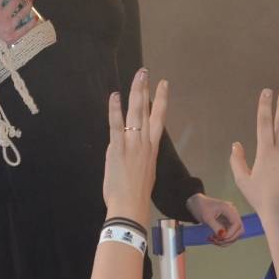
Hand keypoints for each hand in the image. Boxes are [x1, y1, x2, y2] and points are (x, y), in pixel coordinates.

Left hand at [102, 69, 167, 221]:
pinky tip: (114, 96)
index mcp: (152, 148)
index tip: (163, 85)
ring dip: (136, 92)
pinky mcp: (117, 148)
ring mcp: (132, 144)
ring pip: (136, 113)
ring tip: (138, 76)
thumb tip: (128, 145)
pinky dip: (115, 110)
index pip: (160, 118)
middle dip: (146, 89)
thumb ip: (138, 155)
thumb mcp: (144, 170)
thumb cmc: (137, 193)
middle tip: (145, 72)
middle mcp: (145, 142)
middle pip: (147, 110)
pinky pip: (116, 125)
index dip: (161, 100)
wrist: (131, 206)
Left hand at [186, 194, 244, 246]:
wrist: (196, 203)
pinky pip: (229, 234)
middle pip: (239, 230)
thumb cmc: (200, 207)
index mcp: (228, 209)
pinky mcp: (227, 224)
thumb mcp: (207, 218)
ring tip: (213, 240)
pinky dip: (223, 239)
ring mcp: (230, 219)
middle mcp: (232, 213)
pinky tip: (214, 239)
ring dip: (226, 241)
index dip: (231, 233)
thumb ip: (215, 227)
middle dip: (229, 238)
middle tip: (217, 241)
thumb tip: (223, 236)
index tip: (220, 238)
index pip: (237, 224)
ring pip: (235, 234)